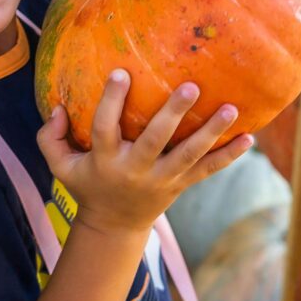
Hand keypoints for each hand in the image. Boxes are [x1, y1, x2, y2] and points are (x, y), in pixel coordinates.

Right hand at [36, 69, 253, 236]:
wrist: (114, 227)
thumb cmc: (87, 185)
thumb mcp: (60, 167)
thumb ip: (50, 138)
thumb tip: (56, 108)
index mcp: (105, 161)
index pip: (105, 128)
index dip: (112, 102)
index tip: (121, 73)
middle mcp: (136, 170)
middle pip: (155, 140)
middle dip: (173, 114)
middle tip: (191, 87)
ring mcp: (162, 179)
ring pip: (189, 155)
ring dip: (211, 132)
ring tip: (231, 108)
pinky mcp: (181, 185)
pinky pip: (208, 171)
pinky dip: (229, 156)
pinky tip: (250, 138)